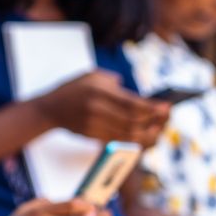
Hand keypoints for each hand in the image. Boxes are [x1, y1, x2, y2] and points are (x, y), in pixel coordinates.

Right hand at [35, 71, 168, 146]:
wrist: (49, 108)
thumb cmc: (73, 89)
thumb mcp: (91, 76)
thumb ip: (113, 82)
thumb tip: (135, 95)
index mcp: (97, 91)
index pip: (131, 103)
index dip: (152, 107)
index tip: (166, 107)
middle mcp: (96, 109)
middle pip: (132, 120)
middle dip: (153, 120)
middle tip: (165, 117)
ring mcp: (93, 124)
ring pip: (127, 133)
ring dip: (147, 133)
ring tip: (158, 129)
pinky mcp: (92, 135)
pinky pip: (118, 140)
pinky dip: (134, 139)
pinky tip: (143, 136)